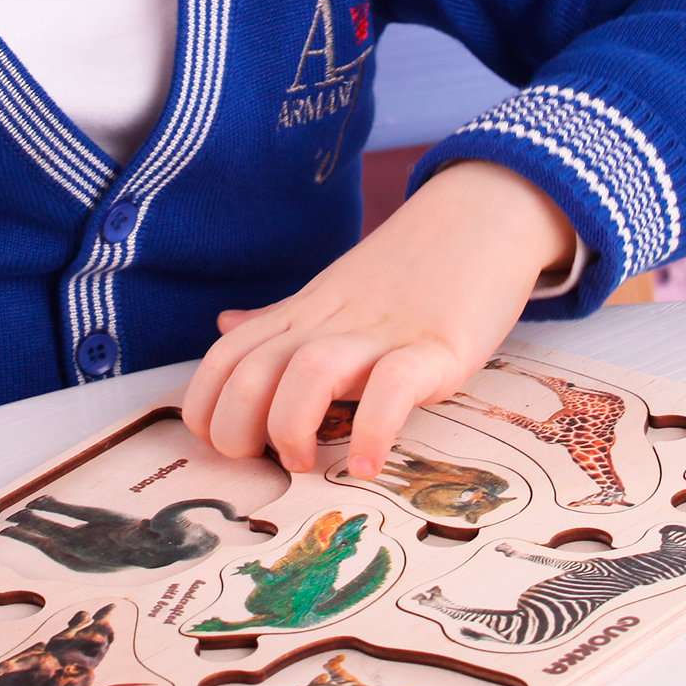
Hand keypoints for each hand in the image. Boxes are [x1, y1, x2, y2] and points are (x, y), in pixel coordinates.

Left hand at [182, 159, 576, 480]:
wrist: (479, 219)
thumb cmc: (405, 272)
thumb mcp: (330, 295)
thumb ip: (278, 321)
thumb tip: (223, 327)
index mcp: (301, 315)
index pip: (224, 357)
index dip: (205, 407)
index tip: (225, 445)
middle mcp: (329, 324)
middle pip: (251, 372)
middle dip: (238, 431)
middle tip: (267, 463)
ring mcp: (381, 334)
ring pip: (308, 373)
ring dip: (291, 427)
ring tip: (306, 464)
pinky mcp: (435, 347)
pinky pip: (393, 388)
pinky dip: (373, 431)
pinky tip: (367, 465)